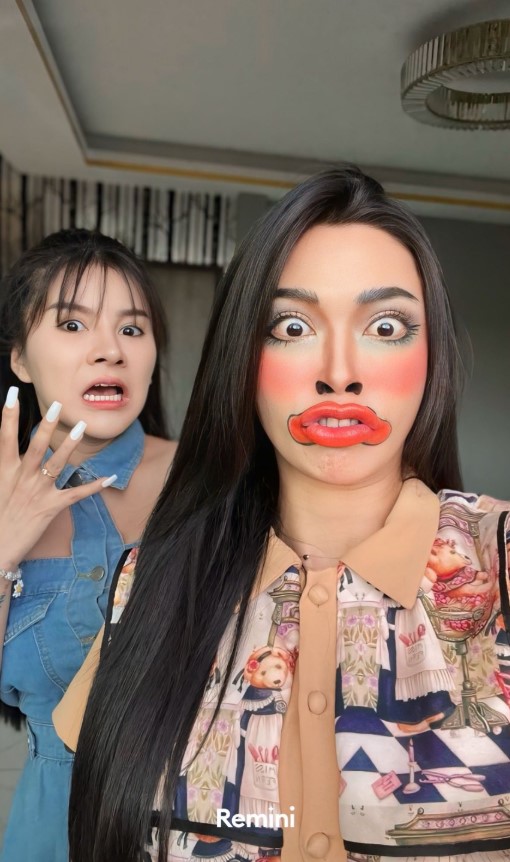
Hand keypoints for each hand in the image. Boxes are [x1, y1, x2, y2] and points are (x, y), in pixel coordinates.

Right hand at [0, 387, 116, 570]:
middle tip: (58, 404)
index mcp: (5, 472)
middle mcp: (22, 478)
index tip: (12, 394)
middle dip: (47, 424)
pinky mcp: (51, 507)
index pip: (5, 437)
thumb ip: (5, 467)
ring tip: (81, 426)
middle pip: (35, 446)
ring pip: (56, 463)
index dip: (8, 415)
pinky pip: (76, 494)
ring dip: (70, 444)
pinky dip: (94, 486)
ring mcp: (38, 492)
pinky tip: (109, 477)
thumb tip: (8, 447)